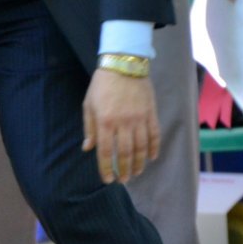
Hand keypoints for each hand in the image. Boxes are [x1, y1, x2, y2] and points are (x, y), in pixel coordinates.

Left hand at [82, 69, 160, 183]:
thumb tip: (88, 149)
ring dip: (139, 163)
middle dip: (124, 169)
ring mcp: (139, 118)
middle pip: (125, 153)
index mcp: (105, 122)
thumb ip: (89, 128)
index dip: (106, 168)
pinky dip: (154, 147)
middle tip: (123, 180)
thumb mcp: (88, 105)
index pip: (106, 152)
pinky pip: (154, 134)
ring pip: (141, 147)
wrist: (123, 64)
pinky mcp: (151, 112)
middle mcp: (123, 123)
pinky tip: (151, 157)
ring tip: (136, 173)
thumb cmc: (102, 85)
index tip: (108, 179)